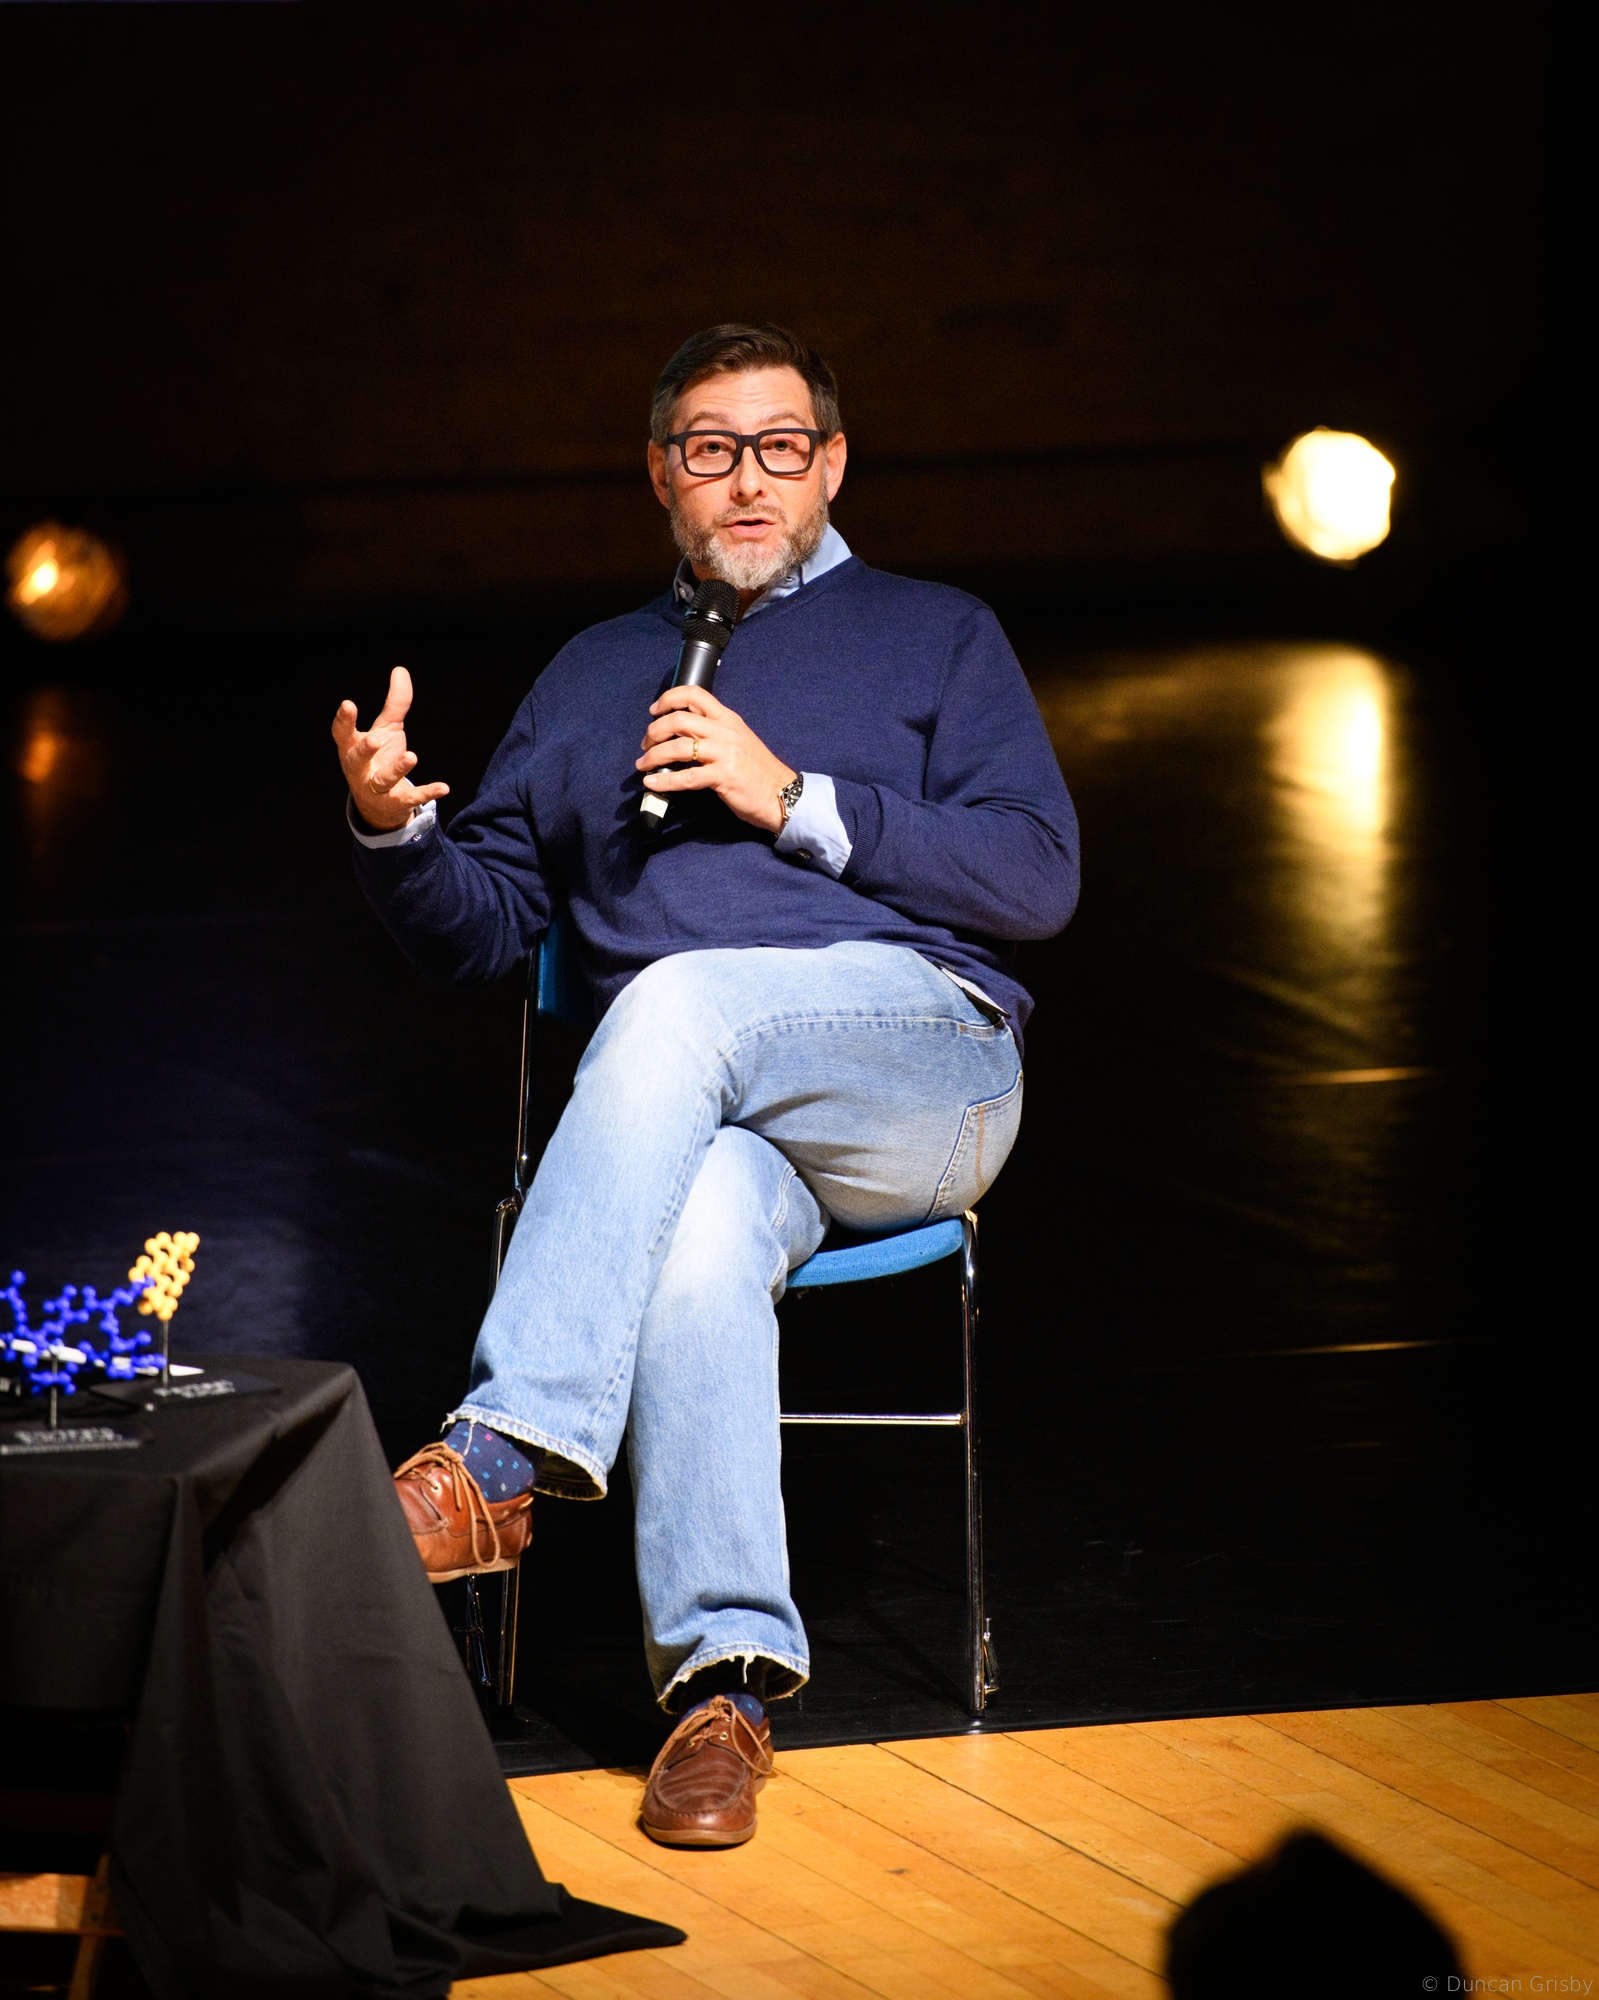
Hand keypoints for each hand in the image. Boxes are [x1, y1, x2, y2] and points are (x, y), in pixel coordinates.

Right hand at [331, 667, 450, 831]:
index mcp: (351, 748)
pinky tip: (444, 787)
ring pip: (383, 780)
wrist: (379, 805)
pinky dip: (427, 793)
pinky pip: (410, 798)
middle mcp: (359, 769)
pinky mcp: (395, 803)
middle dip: (364, 750)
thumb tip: (400, 670)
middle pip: (357, 760)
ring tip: (412, 756)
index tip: (348, 704)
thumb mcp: (387, 729)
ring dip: (396, 769)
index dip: (344, 720)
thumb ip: (394, 704)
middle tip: (373, 740)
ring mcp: (375, 788)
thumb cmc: (378, 759)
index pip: (342, 734)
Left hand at [637, 685, 795, 833]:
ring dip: (654, 755)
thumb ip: (714, 731)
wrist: (781, 793)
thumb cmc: (757, 770)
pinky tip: (653, 782)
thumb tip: (680, 732)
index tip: (654, 711)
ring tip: (643, 764)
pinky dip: (665, 780)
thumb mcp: (738, 740)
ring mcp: (724, 754)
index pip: (695, 695)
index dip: (669, 698)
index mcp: (728, 719)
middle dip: (654, 731)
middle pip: (679, 719)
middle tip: (646, 744)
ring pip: (678, 746)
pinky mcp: (723, 777)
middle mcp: (725, 731)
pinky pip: (686, 777)